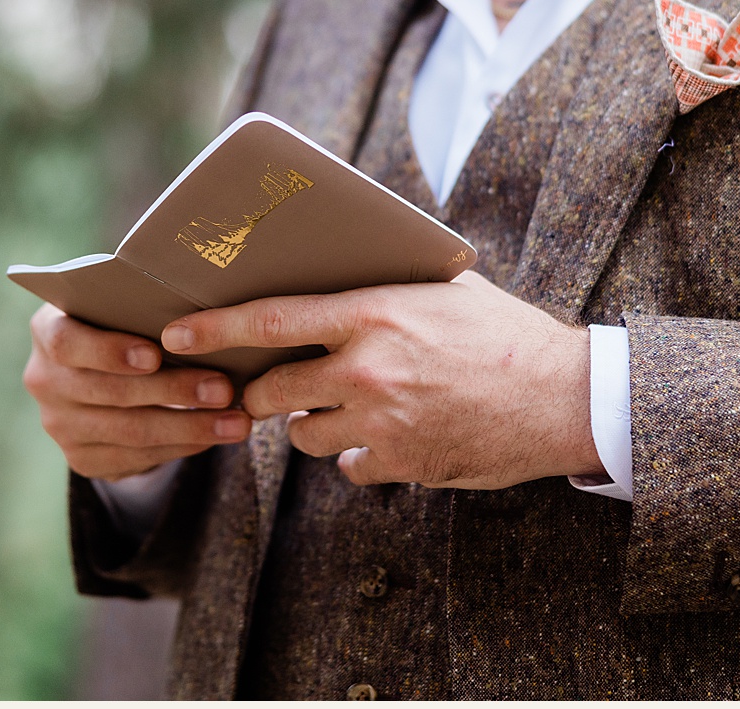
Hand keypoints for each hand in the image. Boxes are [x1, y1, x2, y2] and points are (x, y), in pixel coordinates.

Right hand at [24, 304, 249, 480]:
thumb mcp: (126, 309)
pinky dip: (182, 446)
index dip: (108, 351)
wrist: (108, 374)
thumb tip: (207, 313)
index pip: (66, 343)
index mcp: (48, 331)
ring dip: (191, 428)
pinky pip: (137, 458)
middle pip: (109, 392)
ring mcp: (60, 424)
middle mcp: (44, 380)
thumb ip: (145, 308)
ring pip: (130, 432)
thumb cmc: (128, 326)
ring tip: (236, 422)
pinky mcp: (82, 458)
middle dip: (174, 392)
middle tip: (224, 390)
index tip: (154, 354)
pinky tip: (216, 436)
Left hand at [160, 271, 598, 488]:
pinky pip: (351, 466)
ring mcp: (382, 420)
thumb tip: (348, 274)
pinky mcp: (403, 462)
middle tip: (272, 392)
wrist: (566, 398)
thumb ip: (393, 287)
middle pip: (274, 391)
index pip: (271, 319)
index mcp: (375, 313)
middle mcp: (368, 367)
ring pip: (306, 435)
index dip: (214, 330)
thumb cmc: (512, 336)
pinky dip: (362, 457)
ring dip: (317, 426)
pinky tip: (394, 438)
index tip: (174, 336)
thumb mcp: (452, 291)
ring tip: (355, 411)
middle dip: (264, 395)